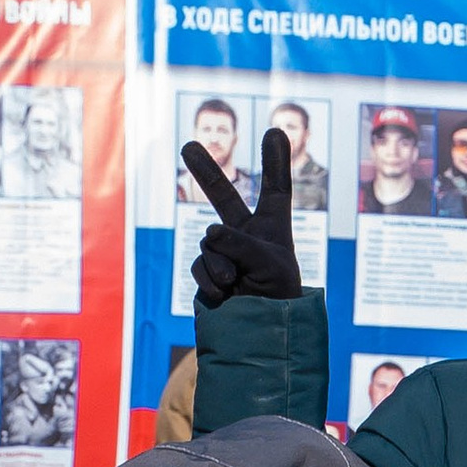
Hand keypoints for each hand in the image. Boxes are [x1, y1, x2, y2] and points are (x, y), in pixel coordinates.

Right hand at [183, 128, 300, 305]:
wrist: (262, 337)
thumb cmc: (279, 298)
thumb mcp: (269, 264)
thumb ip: (240, 242)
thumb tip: (209, 234)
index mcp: (273, 229)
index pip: (276, 190)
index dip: (275, 162)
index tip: (276, 130)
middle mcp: (247, 236)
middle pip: (223, 198)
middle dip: (205, 171)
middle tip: (188, 145)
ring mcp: (224, 254)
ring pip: (210, 243)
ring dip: (221, 263)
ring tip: (236, 283)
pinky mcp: (208, 274)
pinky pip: (200, 266)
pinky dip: (211, 280)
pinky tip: (226, 294)